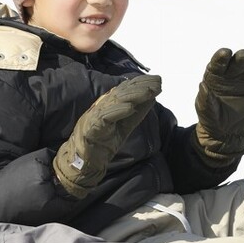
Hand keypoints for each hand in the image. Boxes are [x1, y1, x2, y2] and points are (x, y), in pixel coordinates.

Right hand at [53, 75, 161, 197]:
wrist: (84, 162)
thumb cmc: (103, 142)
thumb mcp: (126, 125)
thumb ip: (138, 112)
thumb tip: (153, 96)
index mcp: (109, 104)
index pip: (126, 89)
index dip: (142, 83)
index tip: (158, 80)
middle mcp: (102, 106)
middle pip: (122, 92)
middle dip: (140, 86)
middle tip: (157, 83)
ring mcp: (95, 115)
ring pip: (114, 101)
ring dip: (132, 95)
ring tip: (148, 92)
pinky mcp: (91, 127)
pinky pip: (104, 117)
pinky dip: (117, 111)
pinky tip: (130, 107)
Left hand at [193, 48, 243, 167]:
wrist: (228, 131)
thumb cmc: (212, 119)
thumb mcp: (205, 110)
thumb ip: (205, 99)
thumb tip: (202, 85)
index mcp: (214, 76)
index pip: (218, 62)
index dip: (222, 56)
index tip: (226, 53)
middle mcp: (230, 74)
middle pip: (238, 60)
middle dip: (242, 56)